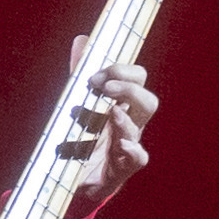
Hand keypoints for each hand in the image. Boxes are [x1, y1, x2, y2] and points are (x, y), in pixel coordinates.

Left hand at [65, 43, 156, 202]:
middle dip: (129, 89)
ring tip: (110, 112)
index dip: (122, 71)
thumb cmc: (81, 139)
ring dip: (125, 117)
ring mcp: (127, 145)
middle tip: (104, 87)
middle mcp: (129, 123)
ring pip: (141, 127)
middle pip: (147, 101)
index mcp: (121, 104)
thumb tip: (82, 39)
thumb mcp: (78, 103)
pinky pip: (139, 158)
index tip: (94, 77)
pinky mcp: (121, 168)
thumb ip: (79, 73)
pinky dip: (134, 150)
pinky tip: (122, 143)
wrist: (71, 178)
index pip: (138, 79)